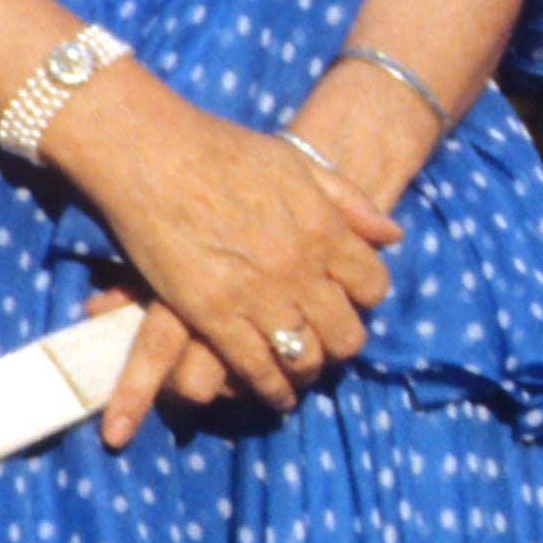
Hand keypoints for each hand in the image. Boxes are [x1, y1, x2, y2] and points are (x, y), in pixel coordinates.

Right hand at [44, 74, 396, 440]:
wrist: (152, 151)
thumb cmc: (221, 148)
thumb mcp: (297, 162)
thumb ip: (346, 200)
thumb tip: (391, 235)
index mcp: (324, 228)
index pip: (372, 286)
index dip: (364, 300)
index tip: (350, 303)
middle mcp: (300, 267)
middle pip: (344, 332)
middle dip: (340, 345)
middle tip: (328, 347)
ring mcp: (257, 294)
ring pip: (304, 356)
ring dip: (306, 371)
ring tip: (300, 375)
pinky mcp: (213, 314)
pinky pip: (255, 366)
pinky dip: (269, 388)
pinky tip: (273, 394)